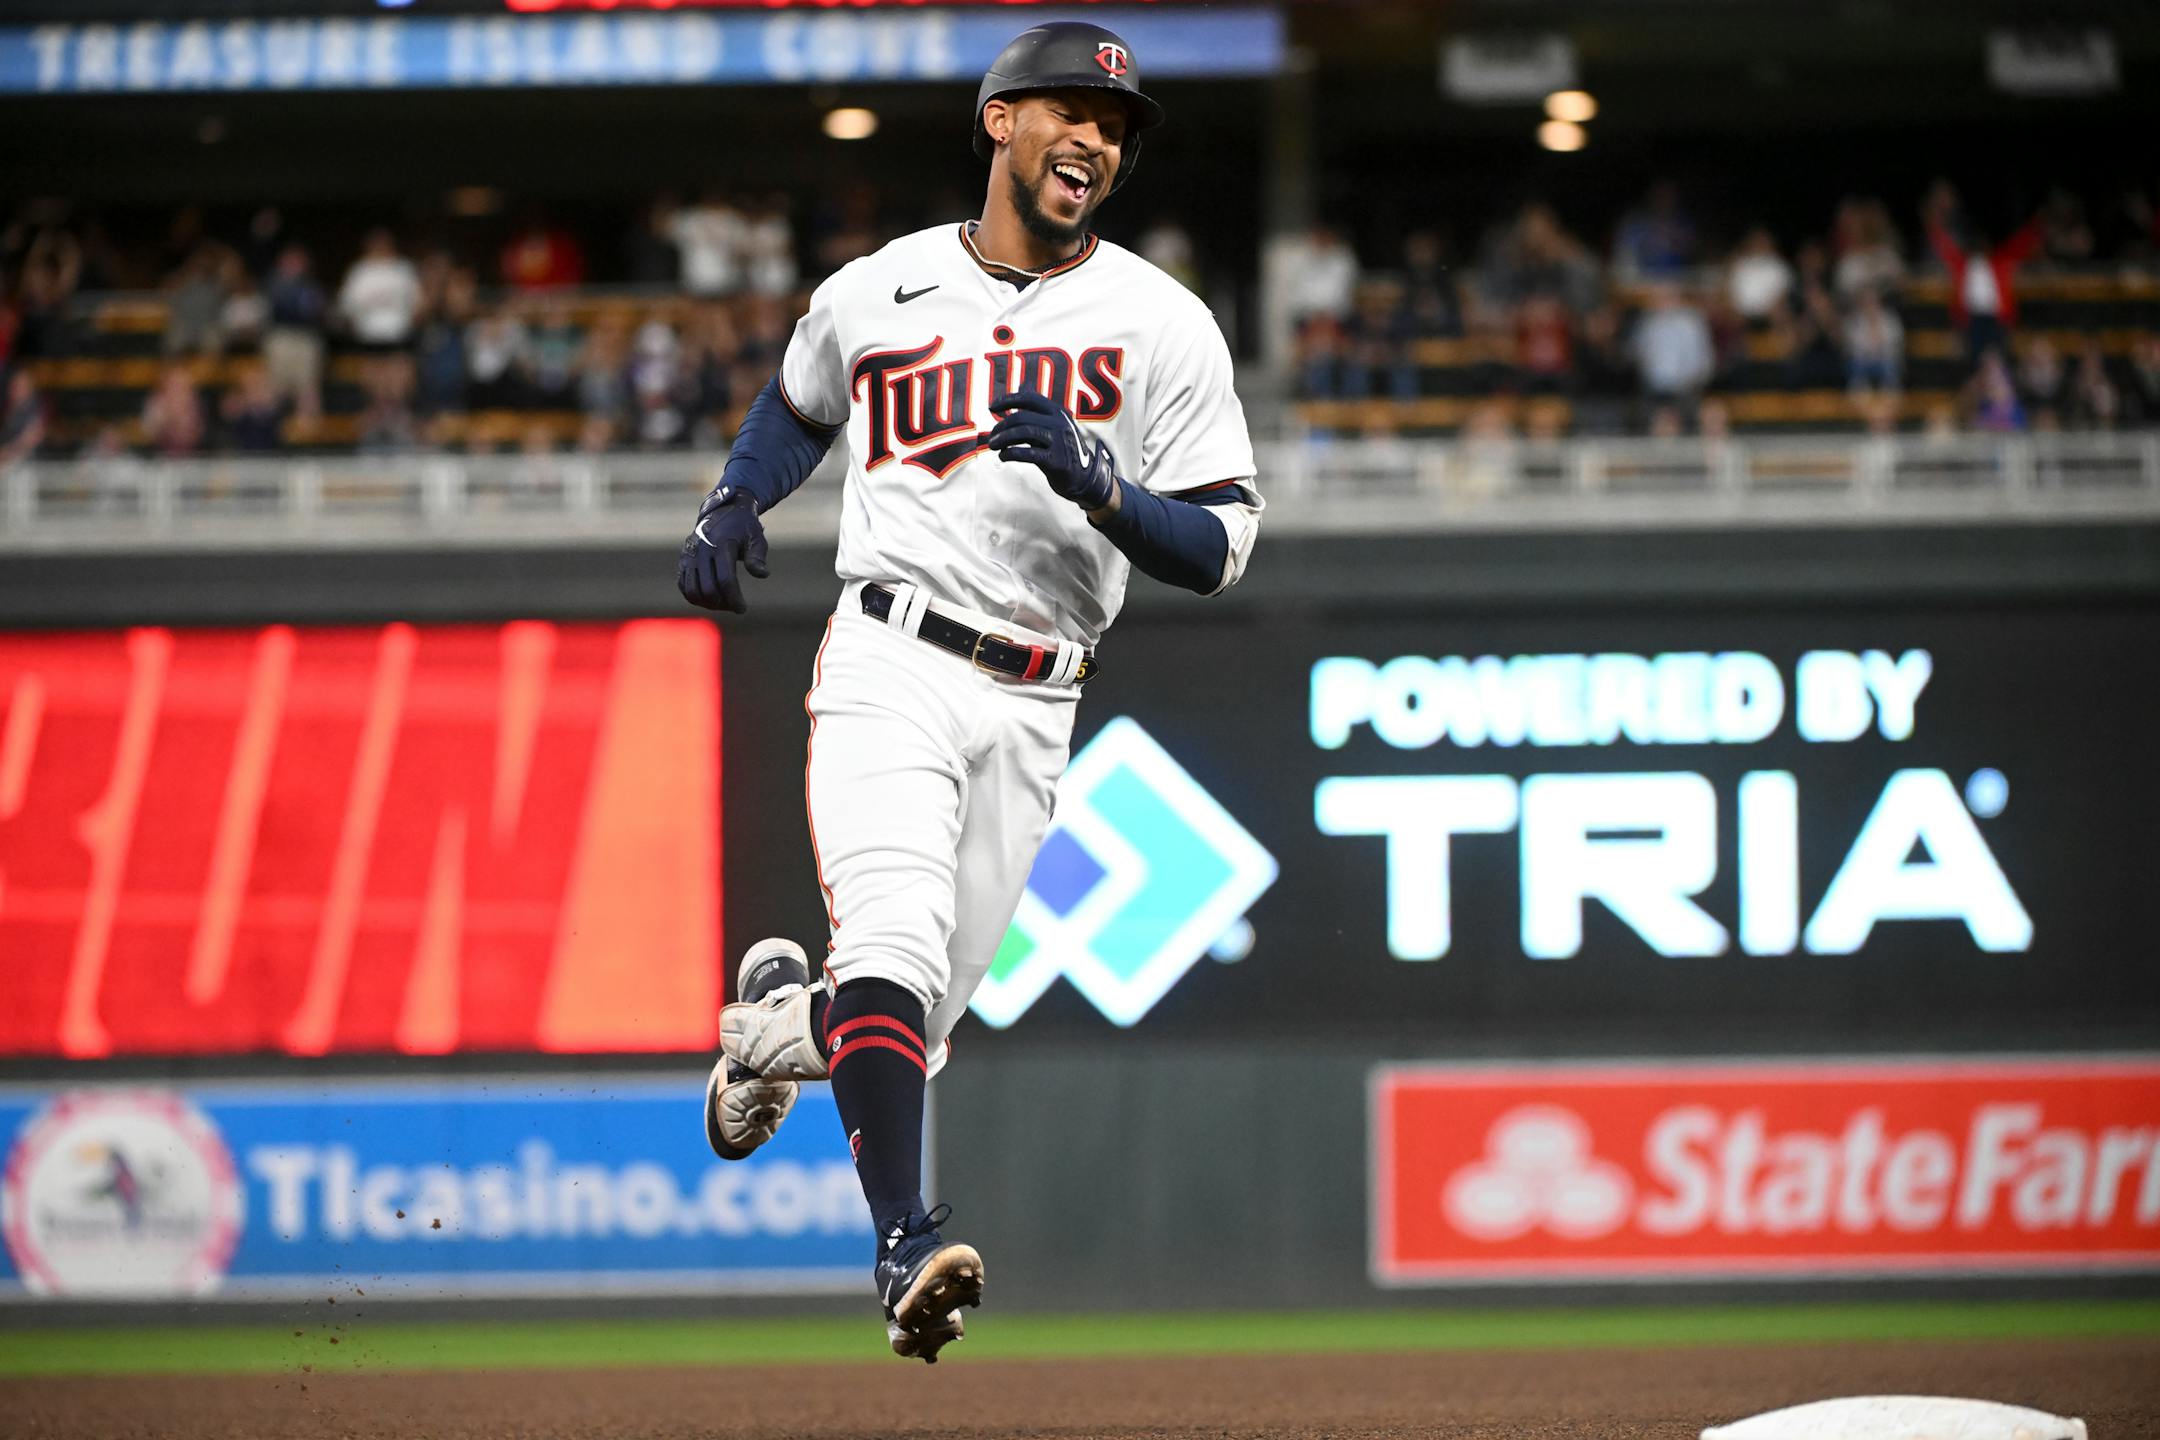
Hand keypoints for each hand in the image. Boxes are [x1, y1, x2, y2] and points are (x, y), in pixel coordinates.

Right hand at [676, 485, 768, 612]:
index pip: (725, 579)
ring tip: (723, 603)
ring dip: (708, 604)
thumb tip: (763, 575)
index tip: (742, 609)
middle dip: (723, 603)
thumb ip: (758, 557)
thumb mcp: (756, 538)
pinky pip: (683, 586)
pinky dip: (695, 597)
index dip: (734, 599)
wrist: (724, 511)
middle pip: (708, 589)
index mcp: (721, 544)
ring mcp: (689, 555)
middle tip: (734, 605)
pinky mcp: (683, 560)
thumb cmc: (744, 528)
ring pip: (692, 591)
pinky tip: (711, 598)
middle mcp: (702, 550)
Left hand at [987, 389, 1116, 510]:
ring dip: (1003, 439)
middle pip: (1022, 417)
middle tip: (992, 437)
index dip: (1008, 400)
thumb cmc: (1061, 449)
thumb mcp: (1052, 424)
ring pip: (1023, 432)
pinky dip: (1011, 453)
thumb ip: (1037, 407)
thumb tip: (1024, 384)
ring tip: (993, 446)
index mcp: (1057, 412)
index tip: (991, 408)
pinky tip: (1003, 456)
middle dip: (1001, 426)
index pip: (1029, 398)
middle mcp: (1059, 423)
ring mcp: (1059, 441)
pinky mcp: (1057, 460)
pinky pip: (1028, 453)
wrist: (1082, 476)